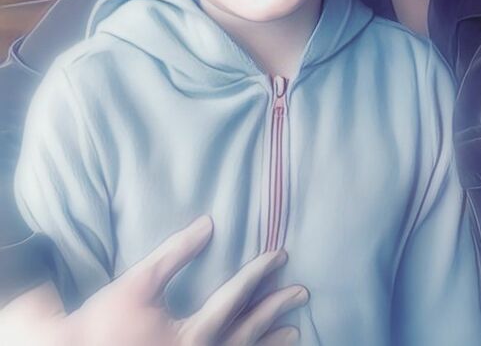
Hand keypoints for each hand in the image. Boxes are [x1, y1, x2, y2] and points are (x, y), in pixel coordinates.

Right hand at [1, 216, 307, 345]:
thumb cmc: (104, 321)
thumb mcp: (139, 281)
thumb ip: (176, 253)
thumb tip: (209, 223)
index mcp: (191, 335)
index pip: (235, 297)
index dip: (259, 273)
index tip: (280, 255)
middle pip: (247, 331)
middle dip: (275, 309)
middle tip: (301, 292)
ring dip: (268, 343)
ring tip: (294, 332)